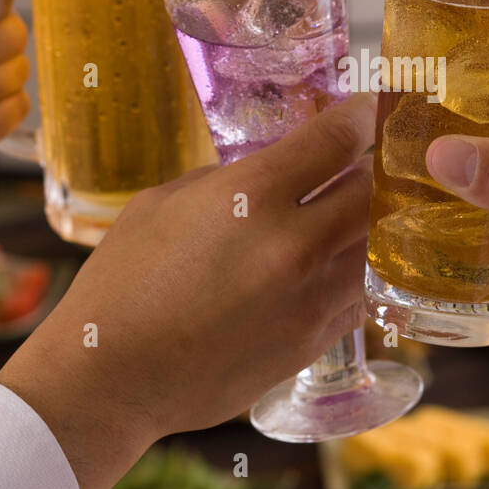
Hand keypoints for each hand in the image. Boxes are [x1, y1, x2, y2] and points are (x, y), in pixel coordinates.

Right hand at [0, 95, 376, 488]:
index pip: (336, 139)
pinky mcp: (312, 342)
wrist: (111, 378)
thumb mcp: (162, 203)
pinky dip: (354, 277)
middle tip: (367, 164)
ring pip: (377, 248)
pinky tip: (333, 270)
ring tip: (354, 218)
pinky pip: (358, 297)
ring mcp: (310, 297)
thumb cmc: (123, 283)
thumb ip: (225, 179)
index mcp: (252, 195)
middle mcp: (294, 243)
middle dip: (374, 172)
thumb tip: (267, 171)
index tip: (371, 110)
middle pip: (373, 191)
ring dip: (370, 227)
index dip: (362, 117)